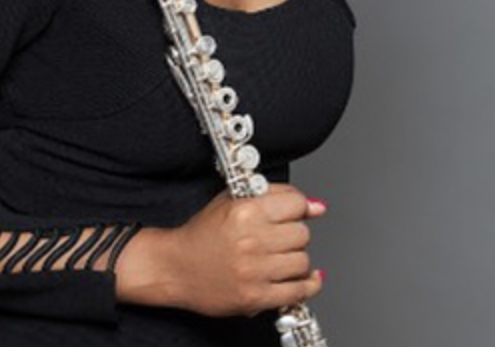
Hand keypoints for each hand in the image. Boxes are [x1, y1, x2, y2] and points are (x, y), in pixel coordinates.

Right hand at [115, 184, 325, 316]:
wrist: (177, 267)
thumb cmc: (202, 233)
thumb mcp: (232, 201)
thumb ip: (274, 196)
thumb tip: (317, 207)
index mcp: (245, 211)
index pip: (296, 204)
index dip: (297, 207)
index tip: (293, 213)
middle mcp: (251, 240)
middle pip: (302, 234)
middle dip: (294, 234)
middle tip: (279, 236)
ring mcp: (254, 271)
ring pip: (303, 262)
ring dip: (295, 260)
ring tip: (279, 258)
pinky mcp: (255, 298)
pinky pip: (299, 291)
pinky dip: (306, 285)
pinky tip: (301, 278)